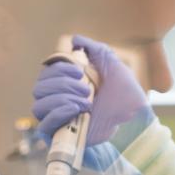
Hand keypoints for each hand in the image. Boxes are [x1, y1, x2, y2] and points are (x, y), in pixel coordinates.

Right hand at [32, 35, 151, 146]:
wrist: (134, 119)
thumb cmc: (125, 95)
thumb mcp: (112, 65)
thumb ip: (94, 49)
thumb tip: (74, 39)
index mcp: (67, 83)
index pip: (46, 73)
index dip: (58, 69)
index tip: (79, 71)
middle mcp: (59, 99)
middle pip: (40, 87)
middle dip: (62, 84)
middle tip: (86, 89)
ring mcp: (59, 118)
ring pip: (39, 104)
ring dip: (62, 98)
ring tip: (87, 102)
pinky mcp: (62, 135)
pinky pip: (44, 124)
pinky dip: (58, 113)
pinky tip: (76, 110)